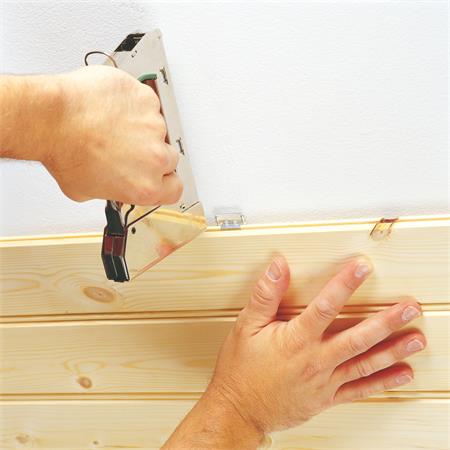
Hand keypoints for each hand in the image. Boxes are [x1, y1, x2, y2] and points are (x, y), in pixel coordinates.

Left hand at [42, 65, 181, 204]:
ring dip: (141, 127)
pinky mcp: (146, 100)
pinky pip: (147, 103)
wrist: (52, 119)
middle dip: (151, 154)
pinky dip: (133, 104)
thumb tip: (115, 182)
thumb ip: (114, 189)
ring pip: (158, 128)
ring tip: (112, 124)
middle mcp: (155, 158)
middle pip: (169, 158)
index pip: (175, 189)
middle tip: (129, 147)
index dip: (166, 182)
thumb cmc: (64, 152)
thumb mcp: (86, 191)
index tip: (161, 177)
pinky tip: (112, 108)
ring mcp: (154, 126)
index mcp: (145, 186)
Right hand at [164, 257, 424, 447]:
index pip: (326, 305)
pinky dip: (383, 383)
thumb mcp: (245, 326)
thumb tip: (278, 266)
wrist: (238, 410)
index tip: (362, 267)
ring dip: (393, 350)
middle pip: (358, 337)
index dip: (345, 283)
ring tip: (416, 338)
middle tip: (410, 308)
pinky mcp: (326, 398)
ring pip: (365, 363)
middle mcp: (315, 360)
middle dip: (386, 321)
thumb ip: (265, 295)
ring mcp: (324, 381)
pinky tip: (402, 374)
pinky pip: (359, 390)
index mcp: (296, 339)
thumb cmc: (241, 369)